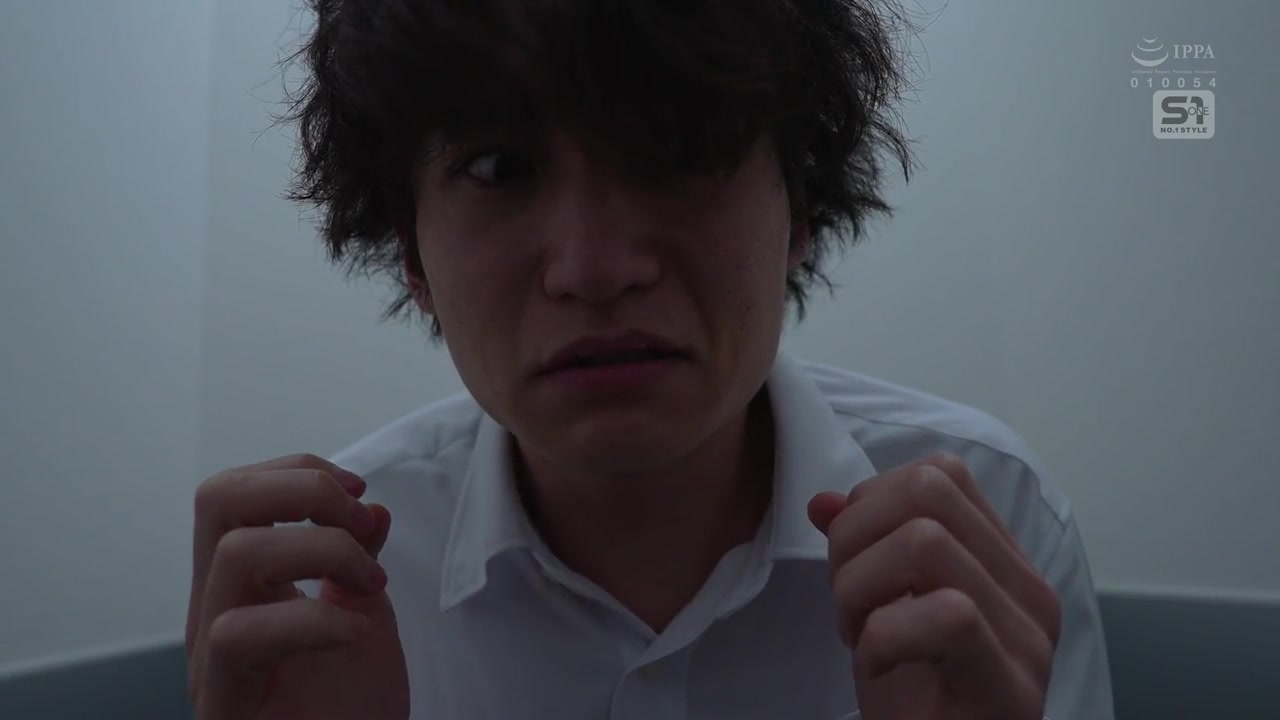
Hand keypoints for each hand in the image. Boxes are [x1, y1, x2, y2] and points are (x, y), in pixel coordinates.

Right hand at [186, 454, 409, 719]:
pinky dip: (312, 619)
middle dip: (303, 489)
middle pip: (217, 498)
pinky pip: (240, 636)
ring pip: (235, 554)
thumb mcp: (364, 619)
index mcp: (240, 586)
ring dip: (323, 550)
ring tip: (372, 586)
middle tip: (361, 523)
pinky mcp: (223, 704)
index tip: (361, 494)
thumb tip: (372, 508)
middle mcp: (213, 610)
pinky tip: (354, 635)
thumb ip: (357, 562)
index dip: (298, 472)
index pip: (234, 490)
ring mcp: (211, 657)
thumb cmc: (351, 711)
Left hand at [807, 453, 1060, 719]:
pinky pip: (947, 615)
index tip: (854, 561)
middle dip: (857, 536)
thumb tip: (823, 500)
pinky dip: (883, 635)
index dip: (873, 501)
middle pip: (928, 491)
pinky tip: (874, 666)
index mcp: (1002, 562)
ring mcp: (1028, 637)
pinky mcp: (1013, 687)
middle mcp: (1028, 589)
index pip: (940, 473)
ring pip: (925, 542)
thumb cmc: (915, 701)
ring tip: (859, 635)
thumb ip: (862, 550)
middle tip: (848, 601)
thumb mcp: (878, 609)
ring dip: (860, 587)